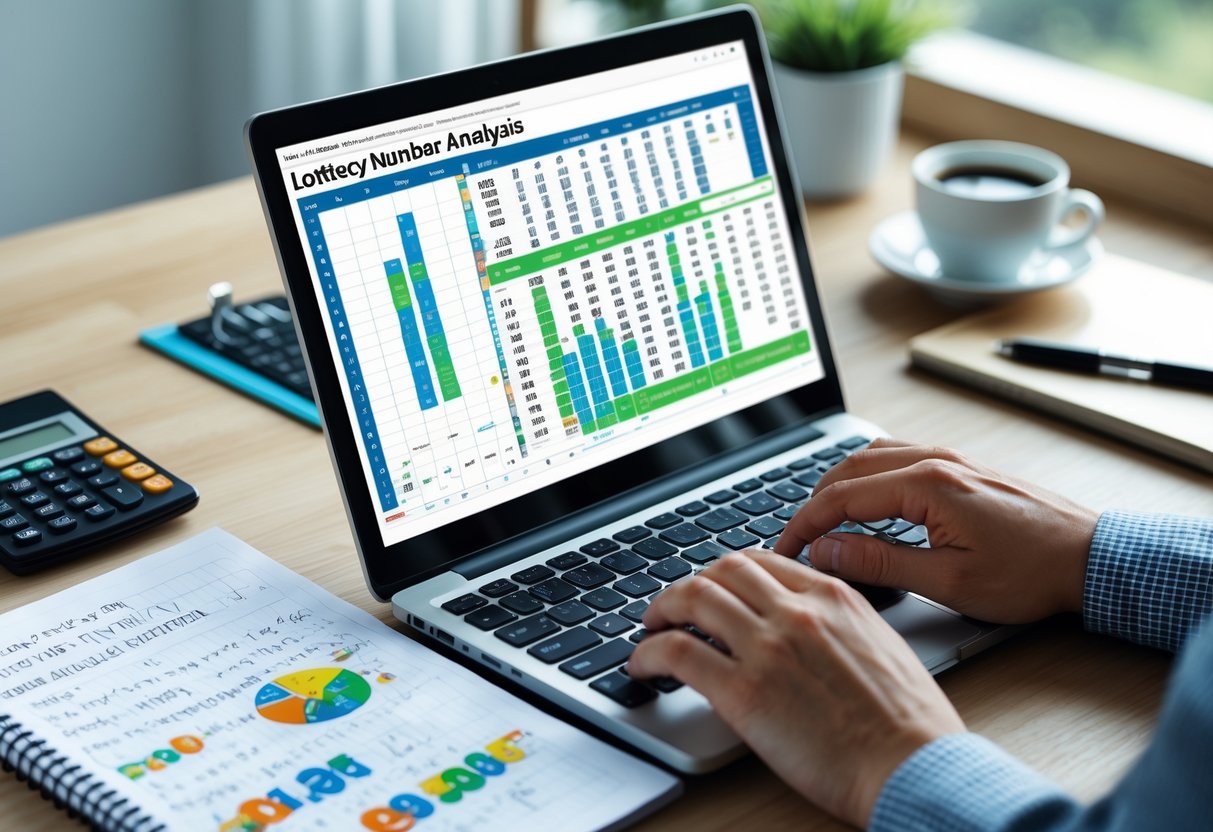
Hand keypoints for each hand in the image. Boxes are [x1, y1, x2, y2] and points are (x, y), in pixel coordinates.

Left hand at [628, 550, 964, 826]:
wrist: (915, 765)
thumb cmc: (908, 722)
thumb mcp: (879, 644)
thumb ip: (839, 623)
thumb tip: (808, 627)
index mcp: (832, 596)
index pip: (761, 561)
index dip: (726, 572)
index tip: (714, 586)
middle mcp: (796, 611)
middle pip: (721, 571)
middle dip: (689, 583)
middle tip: (674, 604)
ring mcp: (767, 647)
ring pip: (692, 600)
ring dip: (661, 610)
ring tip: (651, 628)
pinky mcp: (743, 691)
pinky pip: (678, 654)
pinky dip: (649, 653)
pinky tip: (643, 666)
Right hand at [775, 438, 1099, 623]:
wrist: (1091, 558)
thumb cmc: (1030, 574)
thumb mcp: (948, 582)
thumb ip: (880, 563)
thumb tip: (827, 551)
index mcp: (926, 485)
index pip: (840, 498)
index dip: (803, 526)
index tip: (784, 551)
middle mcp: (934, 461)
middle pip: (847, 469)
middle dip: (811, 504)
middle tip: (795, 540)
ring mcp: (948, 458)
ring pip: (869, 456)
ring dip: (837, 485)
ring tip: (820, 521)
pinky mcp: (960, 466)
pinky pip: (895, 456)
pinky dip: (866, 476)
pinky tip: (864, 500)